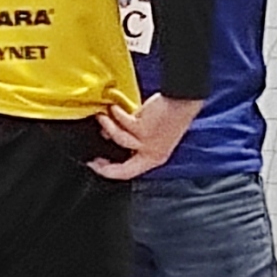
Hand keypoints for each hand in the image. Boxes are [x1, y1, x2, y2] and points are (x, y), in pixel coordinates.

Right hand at [89, 94, 204, 179]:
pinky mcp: (143, 128)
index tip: (98, 165)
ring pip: (118, 139)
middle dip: (104, 168)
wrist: (183, 103)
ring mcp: (147, 143)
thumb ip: (134, 139)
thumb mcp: (154, 135)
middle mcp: (151, 154)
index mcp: (154, 158)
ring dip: (107, 127)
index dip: (110, 173)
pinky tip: (115, 108)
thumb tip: (109, 134)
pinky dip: (116, 114)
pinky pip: (122, 122)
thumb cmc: (172, 116)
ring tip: (102, 118)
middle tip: (93, 161)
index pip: (128, 173)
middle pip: (123, 170)